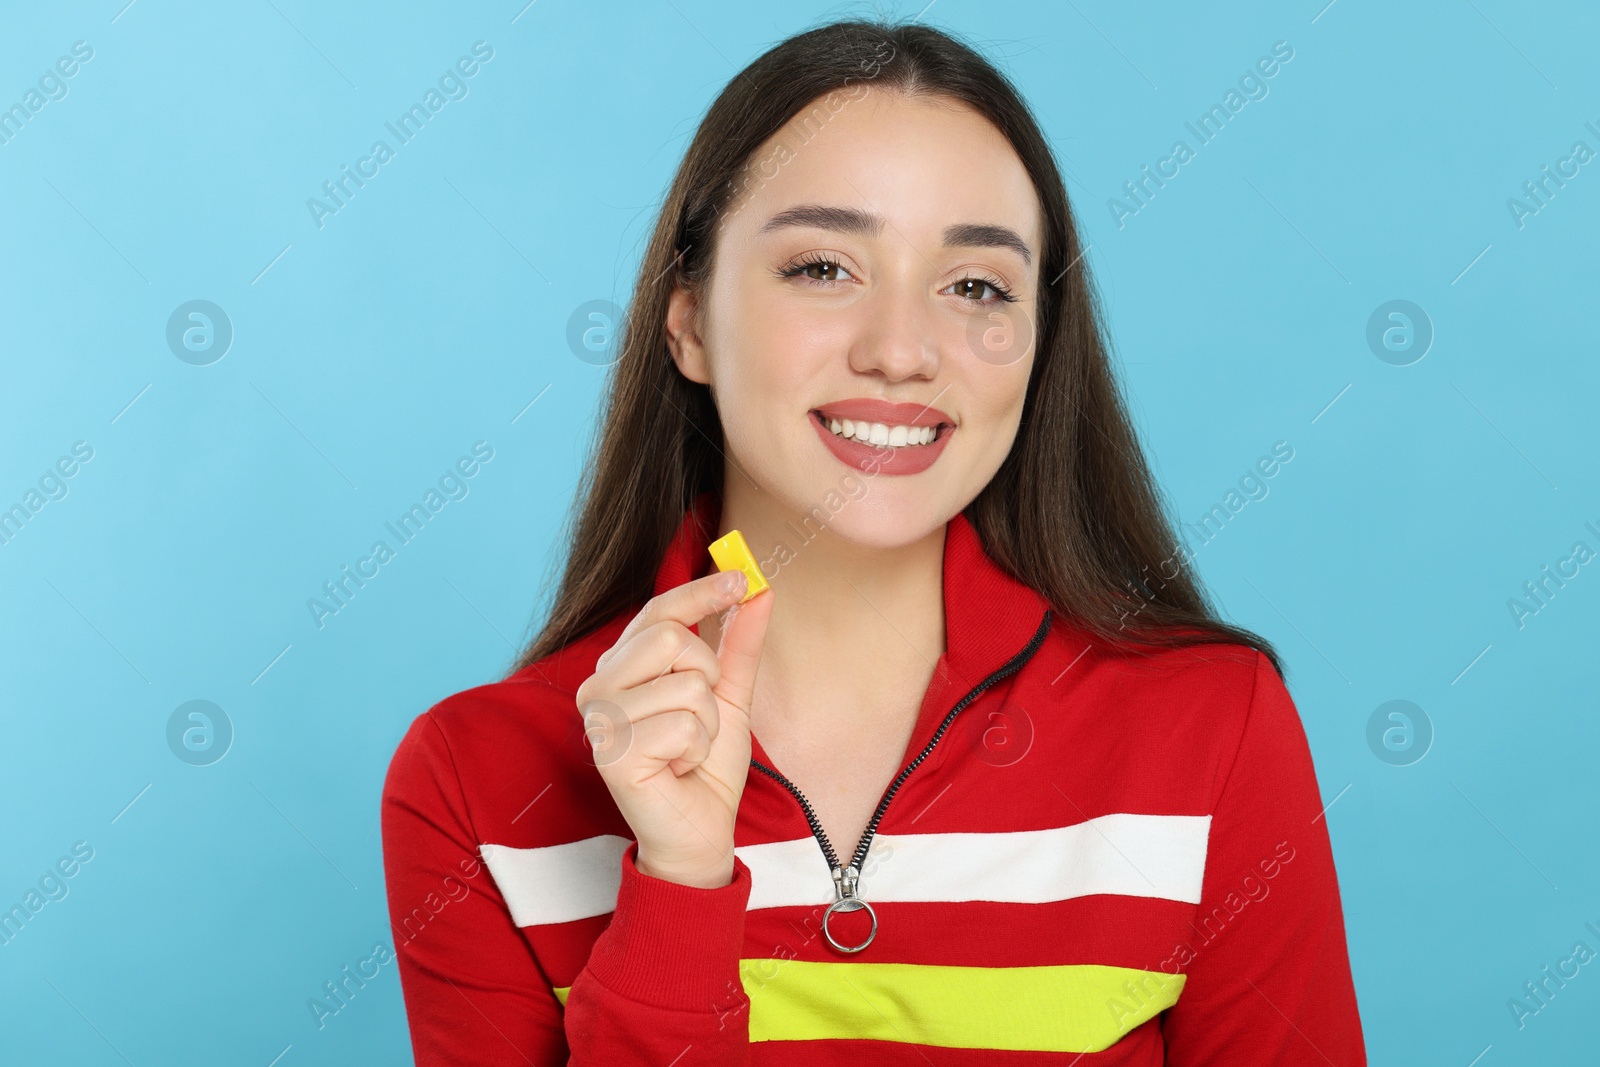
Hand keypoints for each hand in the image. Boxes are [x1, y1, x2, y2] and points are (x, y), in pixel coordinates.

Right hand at [574, 567, 774, 888]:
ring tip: (688, 748)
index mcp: (620, 667)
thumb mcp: (729, 696)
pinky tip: (678, 768)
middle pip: (673, 639)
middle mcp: (598, 686)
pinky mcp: (612, 754)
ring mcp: (600, 720)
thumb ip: (738, 644)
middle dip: (708, 677)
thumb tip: (758, 590)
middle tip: (699, 715)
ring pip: (686, 686)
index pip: (657, 611)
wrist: (700, 831)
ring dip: (707, 723)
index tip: (742, 579)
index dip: (701, 592)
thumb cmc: (705, 765)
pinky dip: (698, 750)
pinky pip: (684, 726)